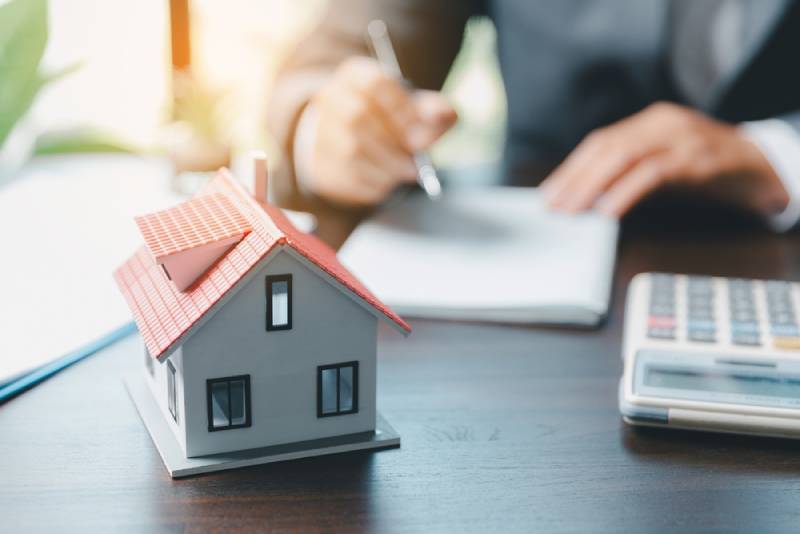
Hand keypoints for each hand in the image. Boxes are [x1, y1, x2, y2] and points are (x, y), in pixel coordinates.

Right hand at [303, 57, 456, 206]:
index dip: (401, 110)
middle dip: (393, 145)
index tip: (421, 133)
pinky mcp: (321, 165)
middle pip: (357, 118)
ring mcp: (320, 132)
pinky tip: (388, 182)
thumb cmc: (390, 122)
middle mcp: (330, 99)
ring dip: (386, 167)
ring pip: (350, 151)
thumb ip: (434, 110)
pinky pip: (346, 176)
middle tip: (416, 163)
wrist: (354, 142)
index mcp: (355, 75)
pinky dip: (374, 184)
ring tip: (407, 173)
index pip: (375, 84)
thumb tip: (443, 115)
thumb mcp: (415, 109)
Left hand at [541, 102, 788, 217]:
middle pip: (606, 147)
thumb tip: (587, 199)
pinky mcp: (698, 159)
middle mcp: (663, 122)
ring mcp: (682, 137)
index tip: (549, 194)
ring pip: (625, 156)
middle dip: (575, 179)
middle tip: (554, 208)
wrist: (766, 167)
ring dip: (593, 186)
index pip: (600, 142)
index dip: (571, 169)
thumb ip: (631, 173)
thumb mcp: (666, 164)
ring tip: (573, 212)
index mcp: (650, 122)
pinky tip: (609, 212)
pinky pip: (653, 174)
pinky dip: (626, 193)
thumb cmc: (710, 169)